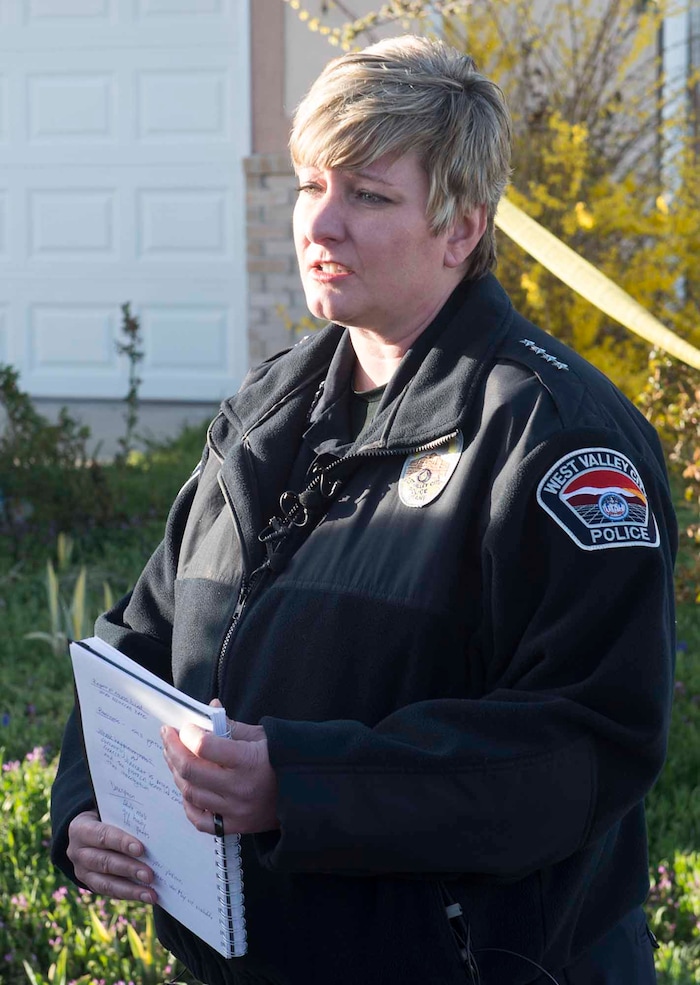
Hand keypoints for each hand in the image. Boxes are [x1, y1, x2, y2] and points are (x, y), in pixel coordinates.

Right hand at [66, 809, 156, 902]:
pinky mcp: (89, 884)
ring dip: (130, 889)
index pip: (102, 835)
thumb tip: (154, 822)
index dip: (121, 842)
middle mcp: (77, 852)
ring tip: (150, 894)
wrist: (86, 831)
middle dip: (129, 869)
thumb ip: (125, 817)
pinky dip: (128, 894)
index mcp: (80, 829)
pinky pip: (109, 892)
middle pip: (104, 862)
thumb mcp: (109, 811)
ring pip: (105, 883)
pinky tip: (146, 896)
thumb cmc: (106, 816)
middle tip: (150, 875)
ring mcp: (81, 871)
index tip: (140, 849)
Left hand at [161, 711, 278, 835]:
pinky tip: (186, 787)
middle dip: (173, 750)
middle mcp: (240, 788)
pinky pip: (200, 820)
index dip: (188, 734)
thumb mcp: (262, 736)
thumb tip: (209, 709)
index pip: (205, 746)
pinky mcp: (236, 826)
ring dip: (176, 772)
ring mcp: (236, 810)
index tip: (183, 726)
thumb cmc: (284, 758)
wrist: (308, 792)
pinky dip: (188, 804)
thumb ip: (231, 726)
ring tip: (173, 757)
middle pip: (191, 770)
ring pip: (191, 793)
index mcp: (248, 760)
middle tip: (167, 737)